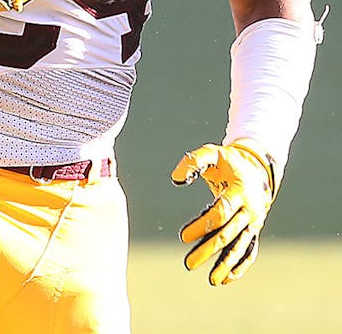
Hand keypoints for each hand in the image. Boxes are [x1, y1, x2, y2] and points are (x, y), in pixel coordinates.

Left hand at [171, 141, 276, 285]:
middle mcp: (249, 211)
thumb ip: (193, 161)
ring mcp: (253, 222)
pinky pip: (250, 250)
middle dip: (209, 250)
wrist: (259, 166)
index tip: (183, 236)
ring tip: (211, 280)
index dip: (202, 225)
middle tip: (189, 263)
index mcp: (239, 193)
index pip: (220, 214)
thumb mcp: (213, 153)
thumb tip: (175, 178)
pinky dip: (241, 265)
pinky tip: (228, 278)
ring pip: (240, 247)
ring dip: (226, 264)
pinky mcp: (254, 229)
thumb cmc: (230, 161)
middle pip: (228, 235)